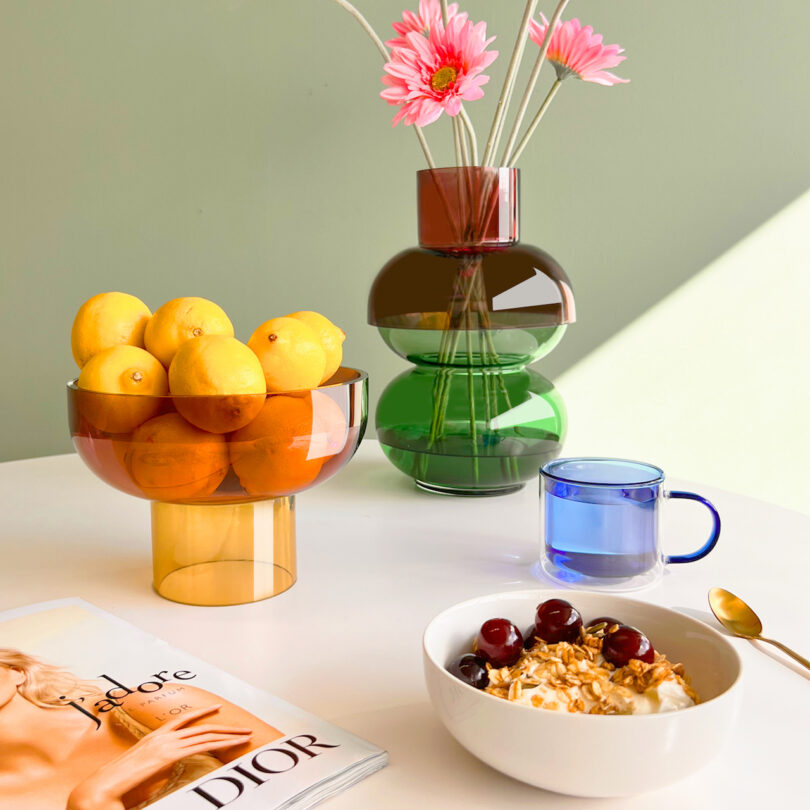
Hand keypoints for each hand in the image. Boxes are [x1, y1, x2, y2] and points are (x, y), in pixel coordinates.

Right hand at [66, 705, 251, 809]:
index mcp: (154, 738)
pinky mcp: (168, 754)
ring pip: (206, 735)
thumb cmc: (117, 787)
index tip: (216, 709)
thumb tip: (168, 772)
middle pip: (201, 727)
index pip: (183, 721)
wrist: (100, 788)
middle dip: (225, 728)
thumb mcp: (142, 773)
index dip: (202, 714)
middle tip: (243, 728)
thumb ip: (158, 768)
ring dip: (229, 735)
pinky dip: (220, 744)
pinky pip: (201, 746)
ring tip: (246, 735)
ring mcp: (166, 744)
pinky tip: (232, 743)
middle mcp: (162, 736)